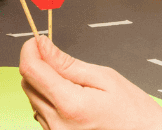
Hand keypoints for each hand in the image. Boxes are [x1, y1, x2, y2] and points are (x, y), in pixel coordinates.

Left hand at [19, 36, 161, 129]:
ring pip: (33, 98)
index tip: (37, 40)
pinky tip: (71, 99)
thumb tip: (43, 46)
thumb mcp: (105, 78)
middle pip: (28, 84)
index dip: (30, 50)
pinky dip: (50, 100)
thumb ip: (68, 63)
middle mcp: (57, 123)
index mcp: (70, 105)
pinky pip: (42, 113)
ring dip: (44, 84)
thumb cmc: (133, 112)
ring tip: (74, 85)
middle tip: (59, 59)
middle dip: (38, 66)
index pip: (31, 70)